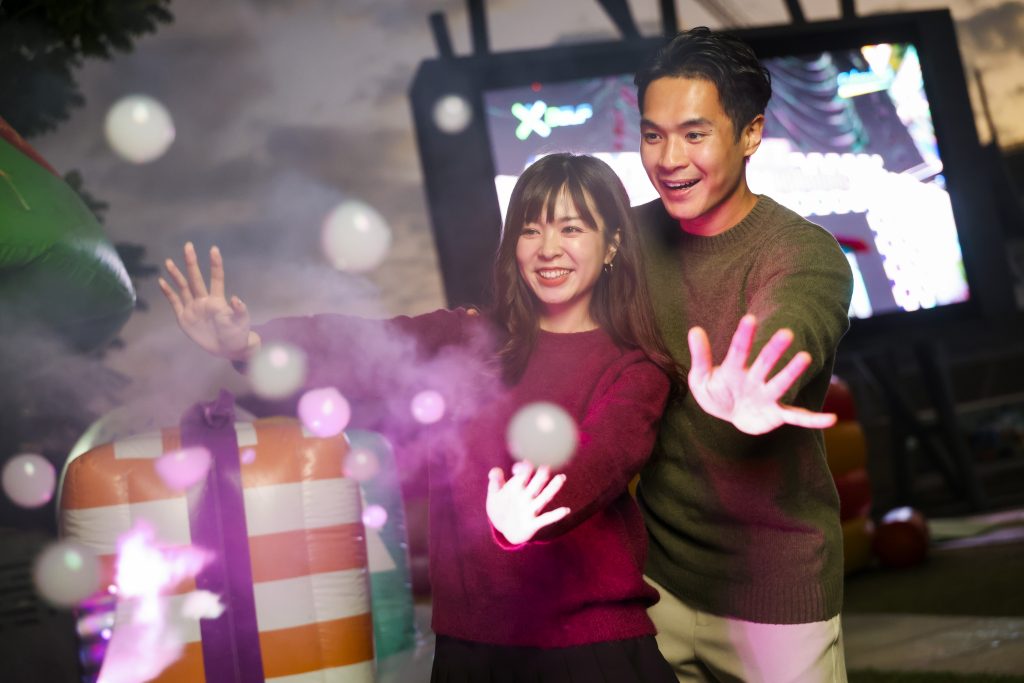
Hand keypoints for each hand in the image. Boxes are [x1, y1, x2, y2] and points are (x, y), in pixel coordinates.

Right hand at [158, 242, 258, 359]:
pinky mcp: (184, 318)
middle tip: (188, 246)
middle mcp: (204, 300)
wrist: (227, 349)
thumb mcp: (241, 322)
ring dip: (176, 275)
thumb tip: (236, 299)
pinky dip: (168, 292)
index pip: (216, 278)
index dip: (215, 264)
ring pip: (183, 287)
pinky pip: (174, 302)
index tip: (214, 249)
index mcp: (217, 300)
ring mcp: (193, 308)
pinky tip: (162, 282)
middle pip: (196, 278)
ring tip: (168, 261)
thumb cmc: (237, 333)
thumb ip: (240, 310)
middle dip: (191, 263)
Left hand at [486, 461, 569, 545]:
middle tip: (546, 465)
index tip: (521, 466)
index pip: (523, 474)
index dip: (523, 468)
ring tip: (561, 478)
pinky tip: (566, 510)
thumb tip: (495, 471)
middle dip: (540, 475)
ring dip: (552, 488)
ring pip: (544, 497)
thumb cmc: (500, 509)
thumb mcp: (494, 496)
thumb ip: (495, 483)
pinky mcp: (532, 524)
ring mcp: (531, 510)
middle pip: (536, 483)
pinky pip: (545, 519)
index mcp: (518, 487)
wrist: (504, 530)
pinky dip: (555, 515)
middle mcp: (527, 497)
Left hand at [687, 314, 836, 434]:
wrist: (728, 415)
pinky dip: (813, 419)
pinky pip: (797, 417)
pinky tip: (831, 418)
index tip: (750, 318)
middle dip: (774, 350)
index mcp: (734, 369)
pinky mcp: (776, 413)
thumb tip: (694, 330)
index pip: (738, 351)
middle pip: (765, 362)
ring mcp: (767, 395)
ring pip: (781, 383)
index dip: (744, 336)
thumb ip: (700, 356)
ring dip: (792, 372)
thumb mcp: (700, 377)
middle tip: (786, 333)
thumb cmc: (715, 391)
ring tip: (806, 357)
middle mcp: (754, 378)